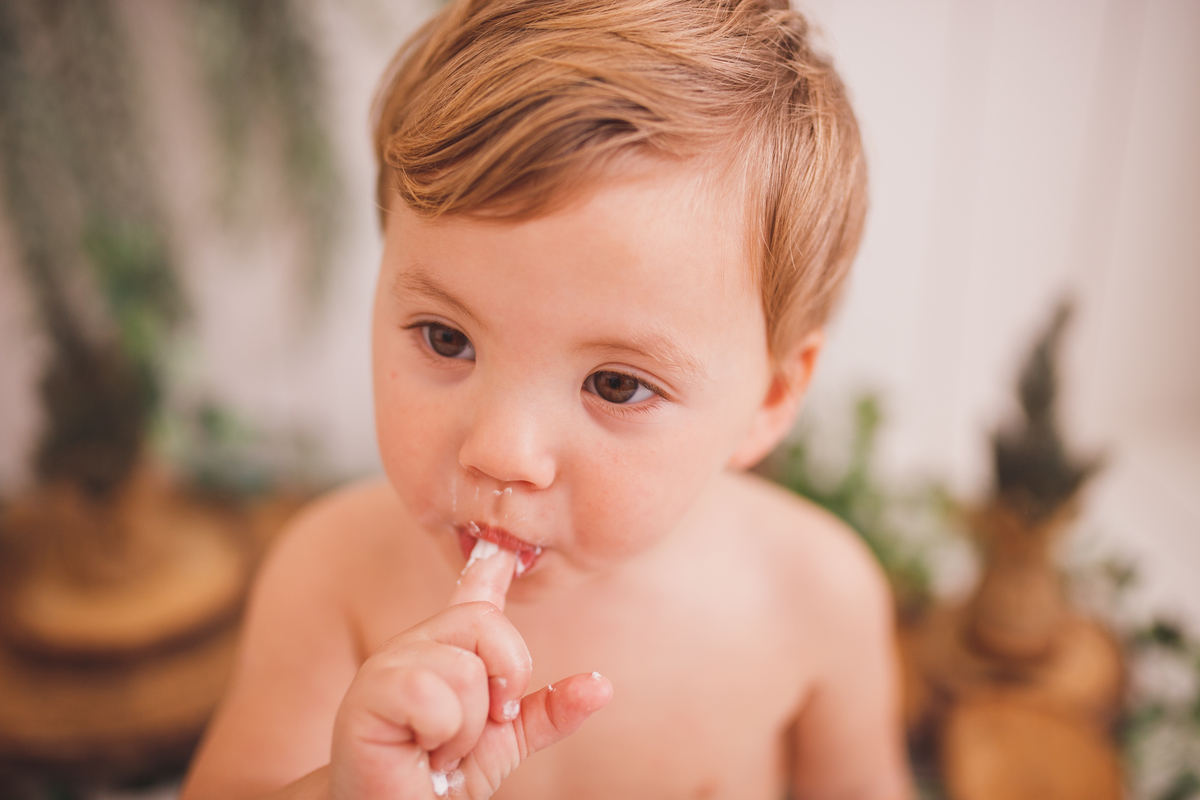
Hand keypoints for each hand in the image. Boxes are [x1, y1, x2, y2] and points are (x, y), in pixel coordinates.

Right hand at [329, 543, 611, 798]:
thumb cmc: (438, 781)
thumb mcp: (504, 742)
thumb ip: (547, 711)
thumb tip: (601, 686)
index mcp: (447, 652)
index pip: (472, 596)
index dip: (489, 567)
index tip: (503, 546)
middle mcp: (416, 647)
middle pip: (484, 622)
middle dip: (503, 680)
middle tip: (477, 726)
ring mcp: (388, 666)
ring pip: (466, 668)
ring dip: (468, 727)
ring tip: (439, 747)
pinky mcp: (368, 695)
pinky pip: (433, 694)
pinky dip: (443, 734)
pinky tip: (420, 750)